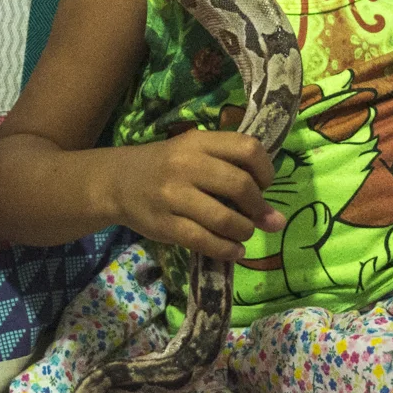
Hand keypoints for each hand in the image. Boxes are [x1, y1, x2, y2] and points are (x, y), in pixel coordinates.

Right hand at [103, 131, 287, 268]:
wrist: (117, 182)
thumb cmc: (166, 166)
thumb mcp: (194, 153)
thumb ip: (232, 171)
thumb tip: (275, 217)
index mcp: (198, 142)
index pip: (248, 148)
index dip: (266, 170)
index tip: (265, 185)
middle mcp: (186, 165)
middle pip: (240, 185)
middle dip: (258, 207)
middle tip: (259, 217)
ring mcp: (173, 196)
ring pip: (224, 218)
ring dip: (244, 231)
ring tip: (243, 234)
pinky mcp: (164, 225)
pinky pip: (204, 240)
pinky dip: (226, 250)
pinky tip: (233, 250)